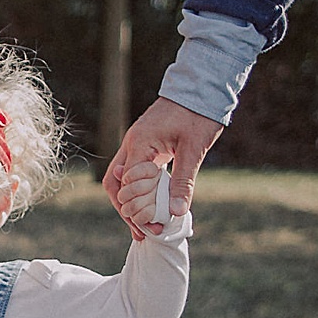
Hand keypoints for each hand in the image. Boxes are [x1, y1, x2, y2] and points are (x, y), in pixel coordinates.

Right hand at [103, 97, 222, 238]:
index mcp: (140, 144)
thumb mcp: (194, 149)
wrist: (201, 87)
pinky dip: (139, 191)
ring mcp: (136, 145)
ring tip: (145, 225)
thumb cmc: (198, 114)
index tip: (153, 226)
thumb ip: (184, 181)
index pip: (128, 184)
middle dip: (127, 209)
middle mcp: (132, 144)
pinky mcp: (145, 146)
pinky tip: (150, 206)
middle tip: (144, 231)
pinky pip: (134, 173)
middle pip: (115, 184)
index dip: (137, 208)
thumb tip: (177, 212)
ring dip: (130, 202)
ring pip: (121, 180)